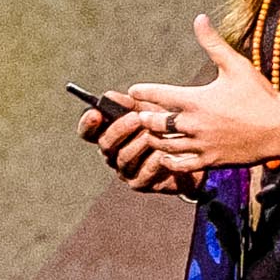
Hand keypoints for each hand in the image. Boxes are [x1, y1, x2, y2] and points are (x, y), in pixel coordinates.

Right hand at [78, 100, 200, 196]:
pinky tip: (162, 153)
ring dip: (138, 144)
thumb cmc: (166, 128)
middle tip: (136, 118)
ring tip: (152, 134)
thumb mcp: (150, 111)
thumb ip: (130, 104)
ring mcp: (125, 170)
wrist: (191, 153)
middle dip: (119, 129)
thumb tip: (109, 96)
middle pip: (105, 144)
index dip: (88, 124)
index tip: (95, 113)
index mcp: (110, 135)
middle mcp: (113, 154)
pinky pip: (143, 173)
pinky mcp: (140, 183)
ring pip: (123, 158)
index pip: (89, 132)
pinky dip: (152, 161)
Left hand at [126, 14, 279, 173]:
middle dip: (145, 118)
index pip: (159, 94)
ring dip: (153, 139)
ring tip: (149, 135)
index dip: (142, 92)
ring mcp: (201, 145)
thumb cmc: (260, 95)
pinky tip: (165, 156)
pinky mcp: (210, 161)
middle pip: (156, 123)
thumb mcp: (236, 65)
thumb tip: (199, 18)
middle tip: (140, 115)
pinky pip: (181, 165)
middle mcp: (194, 124)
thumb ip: (213, 43)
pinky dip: (169, 161)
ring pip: (164, 145)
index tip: (132, 91)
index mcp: (197, 99)